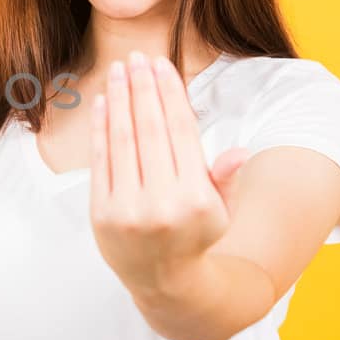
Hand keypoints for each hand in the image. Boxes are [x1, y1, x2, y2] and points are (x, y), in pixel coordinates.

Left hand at [89, 51, 250, 295]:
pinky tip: (103, 102)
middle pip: (150, 131)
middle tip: (136, 58)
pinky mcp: (101, 215)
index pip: (181, 133)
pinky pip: (101, 162)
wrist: (163, 281)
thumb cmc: (196, 235)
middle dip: (141, 89)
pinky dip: (101, 129)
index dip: (170, 94)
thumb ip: (224, 178)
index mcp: (196, 199)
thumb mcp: (221, 210)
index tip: (160, 65)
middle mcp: (162, 205)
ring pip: (122, 142)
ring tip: (118, 72)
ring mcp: (128, 210)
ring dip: (118, 101)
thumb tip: (238, 151)